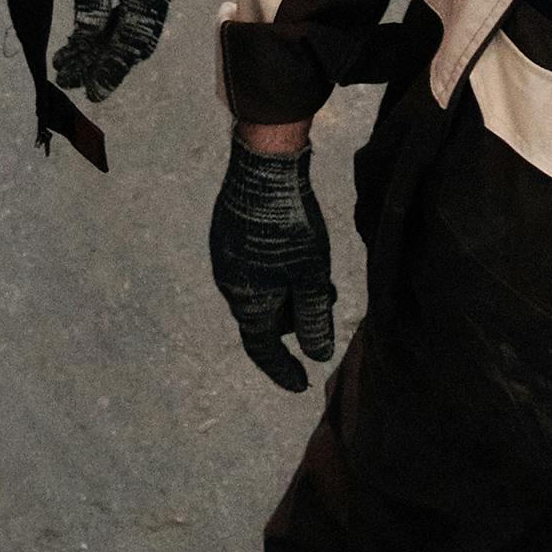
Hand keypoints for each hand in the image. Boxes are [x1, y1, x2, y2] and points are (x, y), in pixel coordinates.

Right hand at [210, 137, 335, 393]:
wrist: (263, 167)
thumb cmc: (291, 225)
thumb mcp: (310, 276)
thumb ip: (314, 319)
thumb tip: (318, 355)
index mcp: (246, 300)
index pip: (263, 349)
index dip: (283, 370)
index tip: (302, 384)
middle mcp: (229, 283)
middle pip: (263, 318)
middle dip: (294, 319)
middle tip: (326, 302)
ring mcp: (225, 257)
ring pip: (260, 290)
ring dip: (288, 293)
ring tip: (318, 277)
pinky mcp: (228, 234)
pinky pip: (253, 268)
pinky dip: (277, 273)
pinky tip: (297, 255)